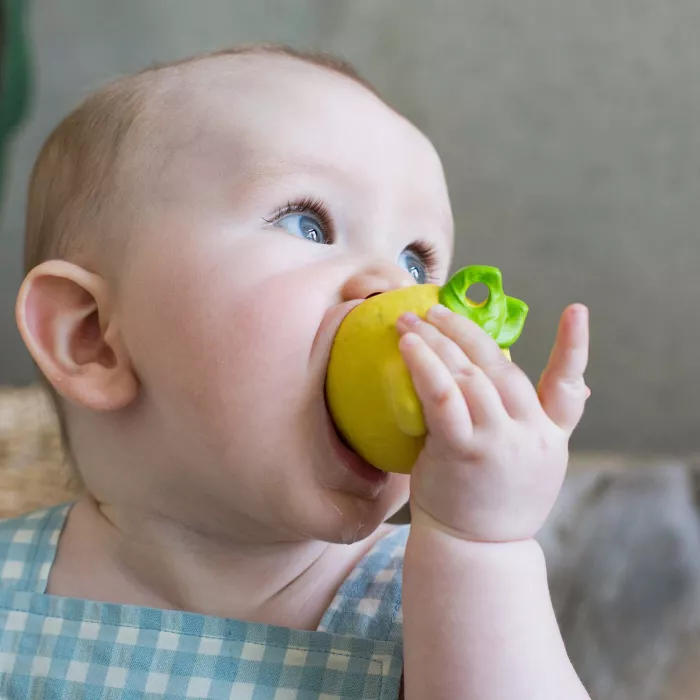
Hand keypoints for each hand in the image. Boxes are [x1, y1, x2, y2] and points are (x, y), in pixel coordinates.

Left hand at [396, 303, 588, 542]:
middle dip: (466, 332)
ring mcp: (500, 441)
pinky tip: (407, 346)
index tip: (577, 311)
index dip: (575, 348)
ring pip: (470, 375)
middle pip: (501, 367)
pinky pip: (444, 396)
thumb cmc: (492, 503)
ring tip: (410, 322)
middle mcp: (531, 434)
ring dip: (438, 341)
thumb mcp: (530, 467)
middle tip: (436, 309)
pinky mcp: (465, 451)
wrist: (474, 551)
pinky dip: (426, 366)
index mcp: (549, 436)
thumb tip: (556, 389)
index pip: (569, 388)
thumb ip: (537, 427)